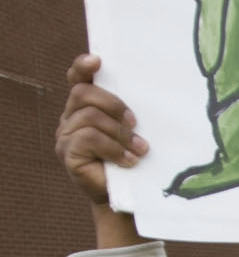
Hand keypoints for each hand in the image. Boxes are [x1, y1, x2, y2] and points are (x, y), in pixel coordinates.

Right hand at [55, 54, 148, 204]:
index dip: (82, 67)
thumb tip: (155, 89)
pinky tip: (129, 161)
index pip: (77, 79)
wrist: (127, 194)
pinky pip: (88, 139)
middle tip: (136, 122)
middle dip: (113, 104)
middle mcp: (70, 117)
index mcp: (86, 106)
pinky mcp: (67, 154)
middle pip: (83, 93)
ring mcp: (65, 135)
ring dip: (120, 133)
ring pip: (89, 118)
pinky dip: (113, 149)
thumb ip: (131, 111)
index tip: (98, 61)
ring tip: (140, 149)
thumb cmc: (134, 157)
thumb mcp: (134, 130)